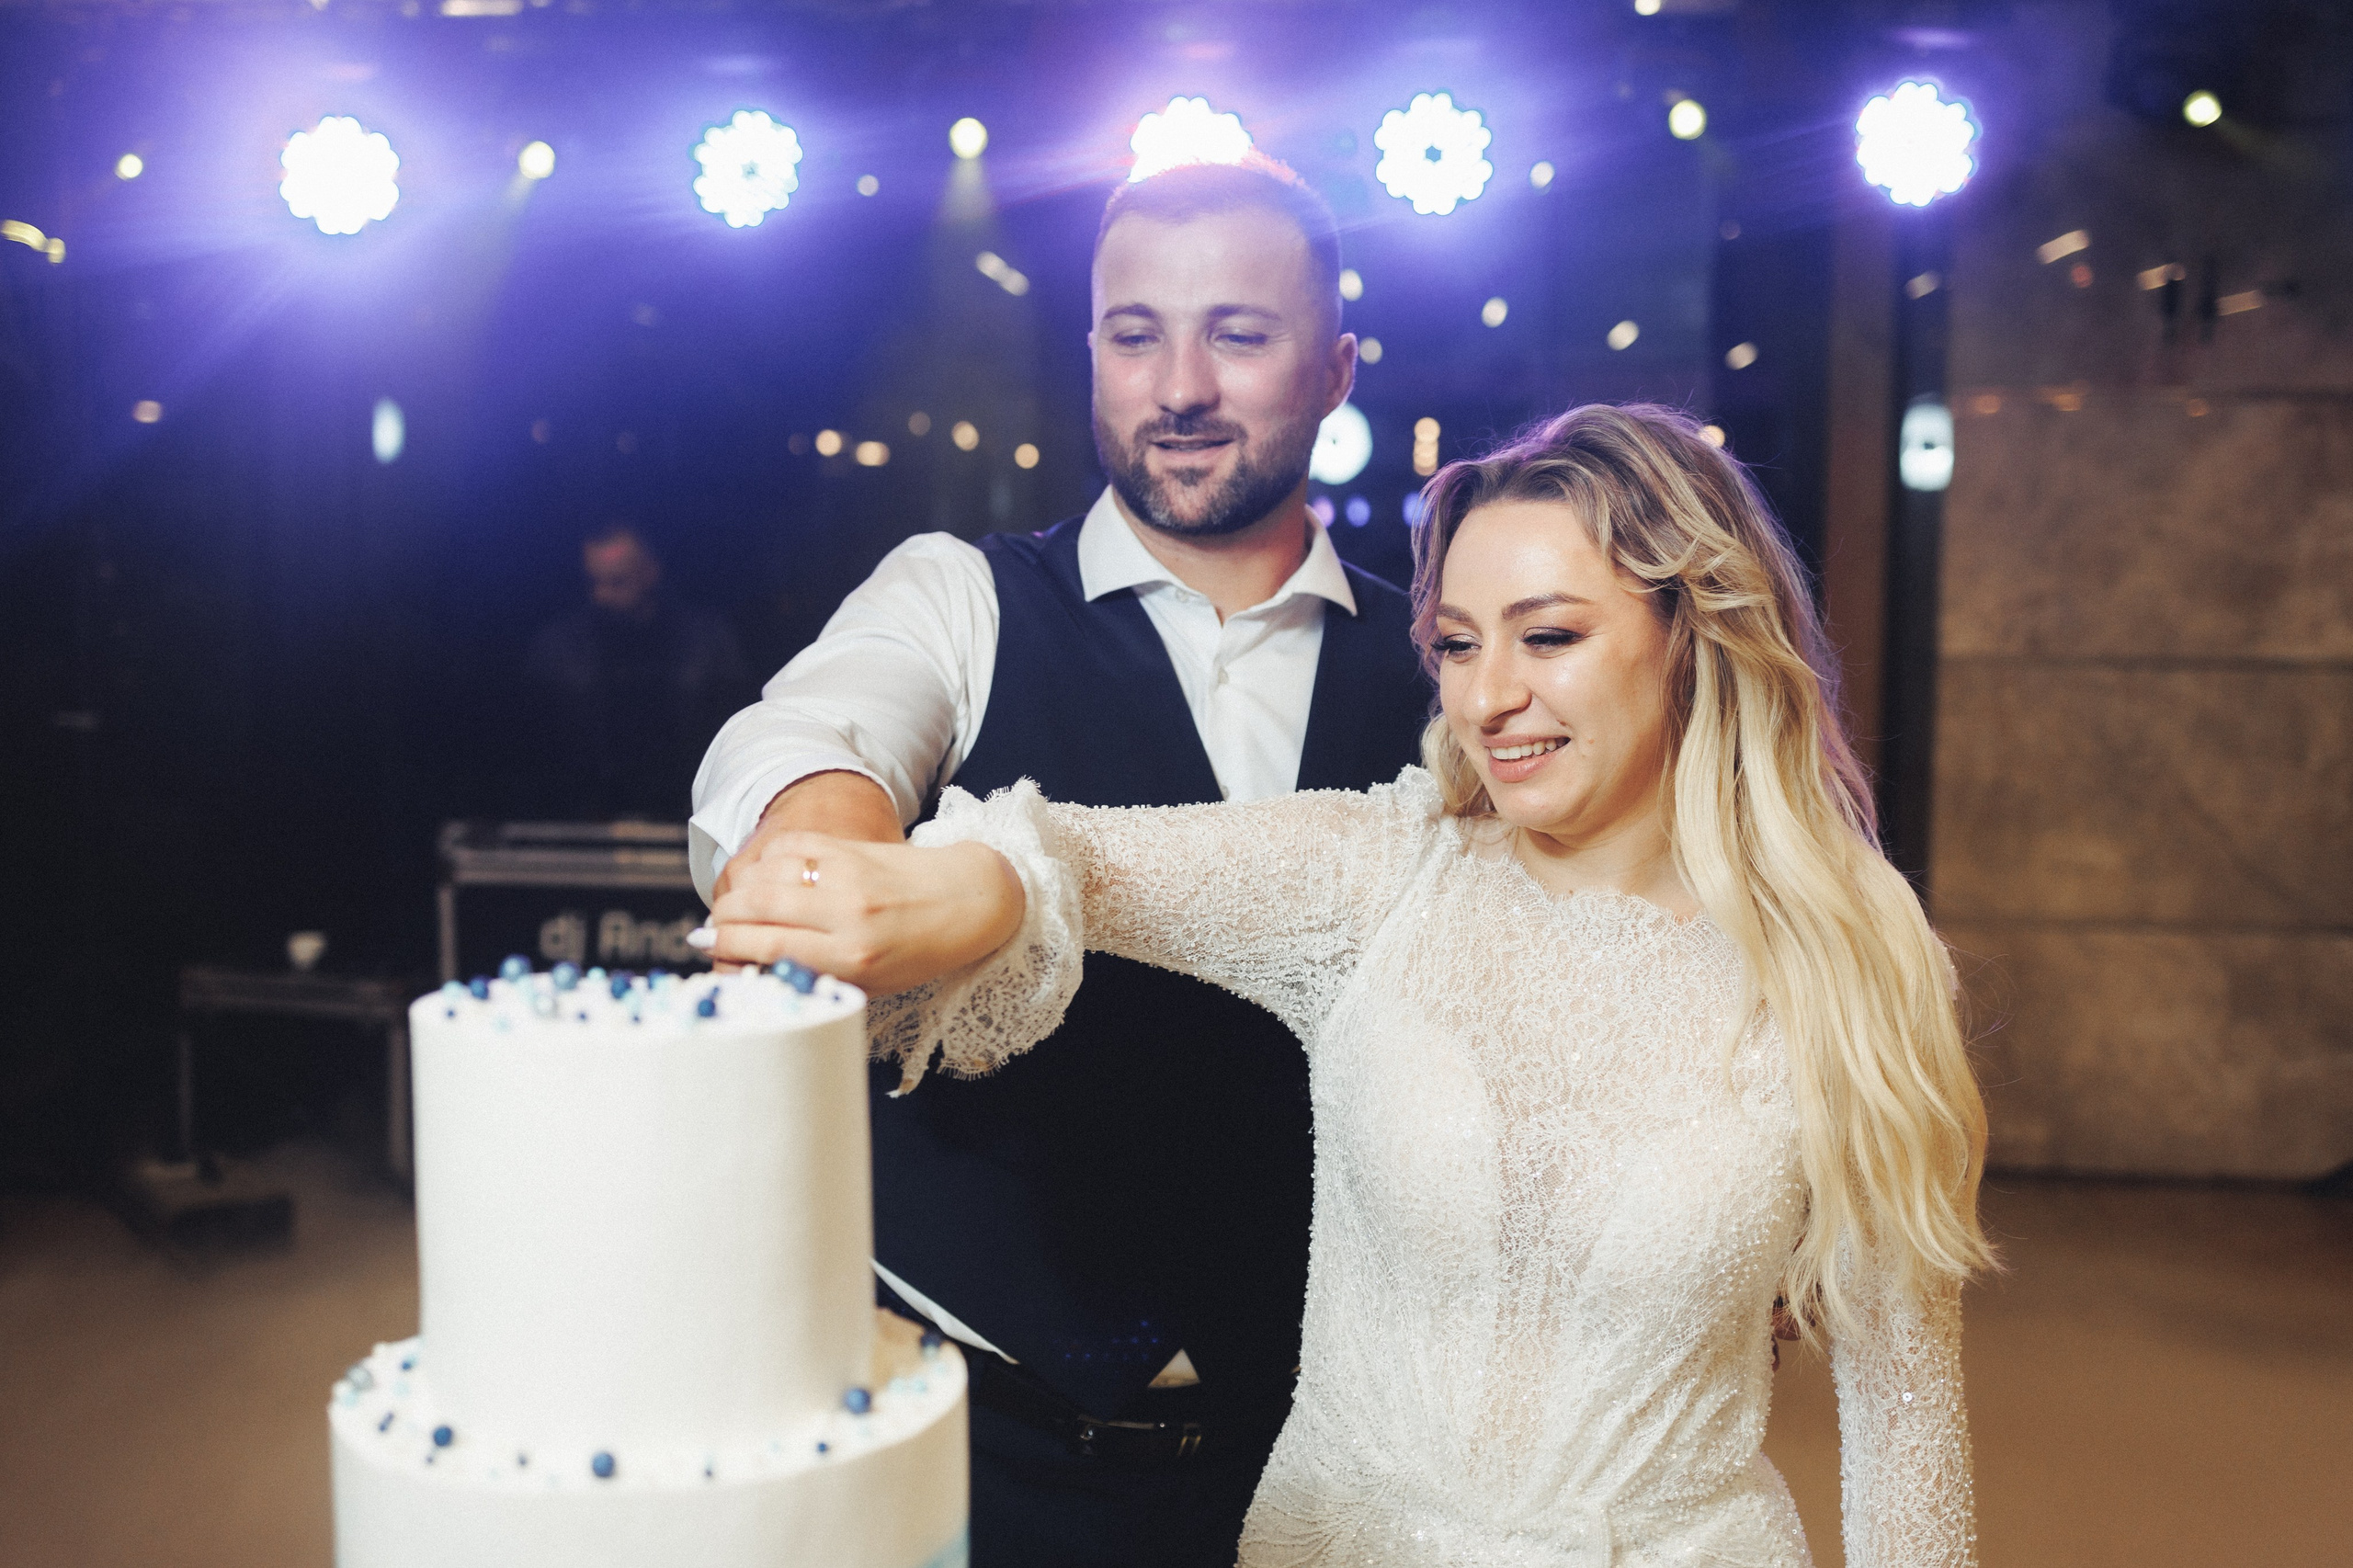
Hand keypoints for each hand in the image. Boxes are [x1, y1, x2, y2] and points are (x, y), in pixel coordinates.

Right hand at [706, 832, 1024, 995]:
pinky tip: (760, 878)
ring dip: (737, 892)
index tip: (708, 952)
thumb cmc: (915, 951)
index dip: (727, 950)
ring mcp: (848, 875)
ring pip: (766, 875)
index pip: (770, 950)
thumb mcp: (870, 982)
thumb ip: (817, 978)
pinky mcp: (849, 846)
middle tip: (711, 929)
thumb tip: (753, 973)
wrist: (965, 899)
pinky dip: (763, 862)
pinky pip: (787, 848)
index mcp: (854, 958)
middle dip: (722, 920)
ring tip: (731, 907)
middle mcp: (849, 914)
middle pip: (757, 909)